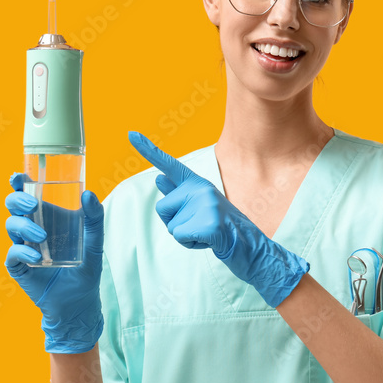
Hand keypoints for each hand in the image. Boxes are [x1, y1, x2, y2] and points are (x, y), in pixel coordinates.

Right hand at [4, 172, 104, 352]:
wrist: (80, 302)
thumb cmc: (87, 269)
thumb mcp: (95, 243)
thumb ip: (95, 219)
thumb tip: (89, 194)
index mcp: (48, 218)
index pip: (28, 194)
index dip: (19, 183)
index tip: (17, 176)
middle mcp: (32, 229)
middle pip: (14, 206)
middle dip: (17, 200)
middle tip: (32, 205)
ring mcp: (23, 247)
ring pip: (11, 227)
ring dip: (24, 227)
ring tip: (42, 237)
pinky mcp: (19, 267)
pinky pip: (13, 254)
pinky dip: (22, 252)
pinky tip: (37, 257)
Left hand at [128, 131, 308, 307]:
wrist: (252, 248)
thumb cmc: (222, 228)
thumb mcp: (200, 207)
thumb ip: (179, 193)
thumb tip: (158, 178)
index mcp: (198, 184)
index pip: (170, 165)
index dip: (149, 150)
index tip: (130, 134)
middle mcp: (202, 189)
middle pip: (162, 208)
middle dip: (174, 224)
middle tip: (199, 227)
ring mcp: (207, 205)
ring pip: (171, 226)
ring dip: (185, 237)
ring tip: (206, 235)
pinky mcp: (209, 223)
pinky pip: (180, 236)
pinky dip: (191, 245)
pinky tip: (209, 242)